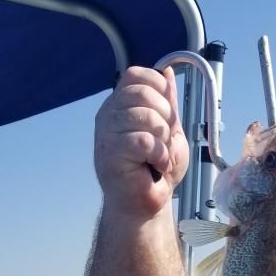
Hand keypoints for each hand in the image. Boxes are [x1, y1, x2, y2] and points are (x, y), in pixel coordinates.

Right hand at [94, 66, 189, 217]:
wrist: (144, 204)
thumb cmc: (156, 169)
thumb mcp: (169, 129)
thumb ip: (167, 102)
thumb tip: (167, 71)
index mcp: (120, 104)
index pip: (137, 75)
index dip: (160, 89)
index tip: (168, 116)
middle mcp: (109, 114)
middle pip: (143, 93)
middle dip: (166, 117)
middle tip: (166, 141)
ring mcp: (106, 133)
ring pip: (146, 116)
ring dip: (164, 139)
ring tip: (161, 156)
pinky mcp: (110, 153)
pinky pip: (144, 141)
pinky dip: (160, 154)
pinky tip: (158, 165)